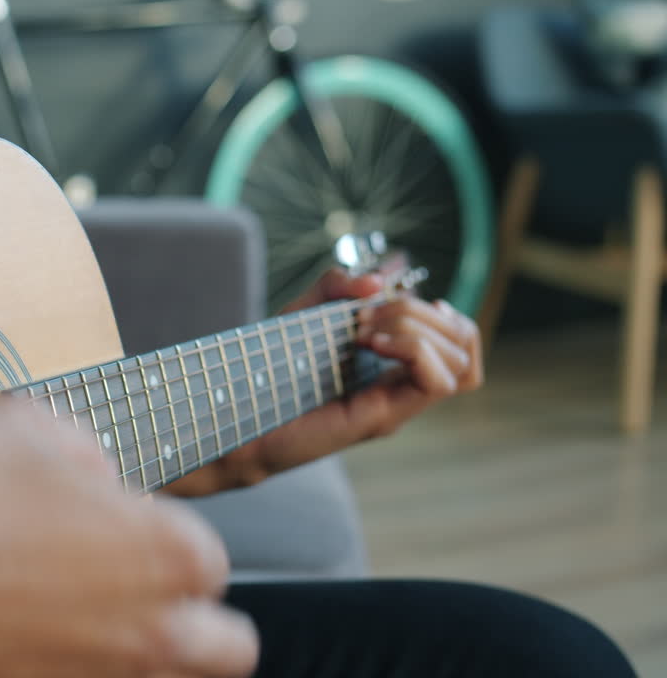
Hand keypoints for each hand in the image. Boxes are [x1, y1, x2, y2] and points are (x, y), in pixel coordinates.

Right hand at [0, 397, 258, 676]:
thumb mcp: (27, 424)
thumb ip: (84, 453)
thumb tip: (89, 474)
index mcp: (167, 556)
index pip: (208, 559)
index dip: (159, 535)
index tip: (118, 524)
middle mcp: (150, 637)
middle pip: (224, 648)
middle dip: (190, 617)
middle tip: (136, 588)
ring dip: (137, 650)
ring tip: (76, 614)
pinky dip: (68, 667)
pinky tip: (23, 638)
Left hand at [167, 268, 481, 495]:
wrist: (236, 417)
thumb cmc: (267, 371)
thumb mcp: (303, 313)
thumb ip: (335, 287)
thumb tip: (376, 280)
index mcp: (392, 367)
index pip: (460, 344)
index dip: (447, 317)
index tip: (401, 298)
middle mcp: (400, 389)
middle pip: (462, 347)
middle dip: (422, 313)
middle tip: (367, 315)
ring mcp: (395, 406)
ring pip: (457, 363)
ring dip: (417, 329)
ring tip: (365, 330)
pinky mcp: (381, 418)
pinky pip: (435, 382)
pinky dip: (413, 350)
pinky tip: (370, 343)